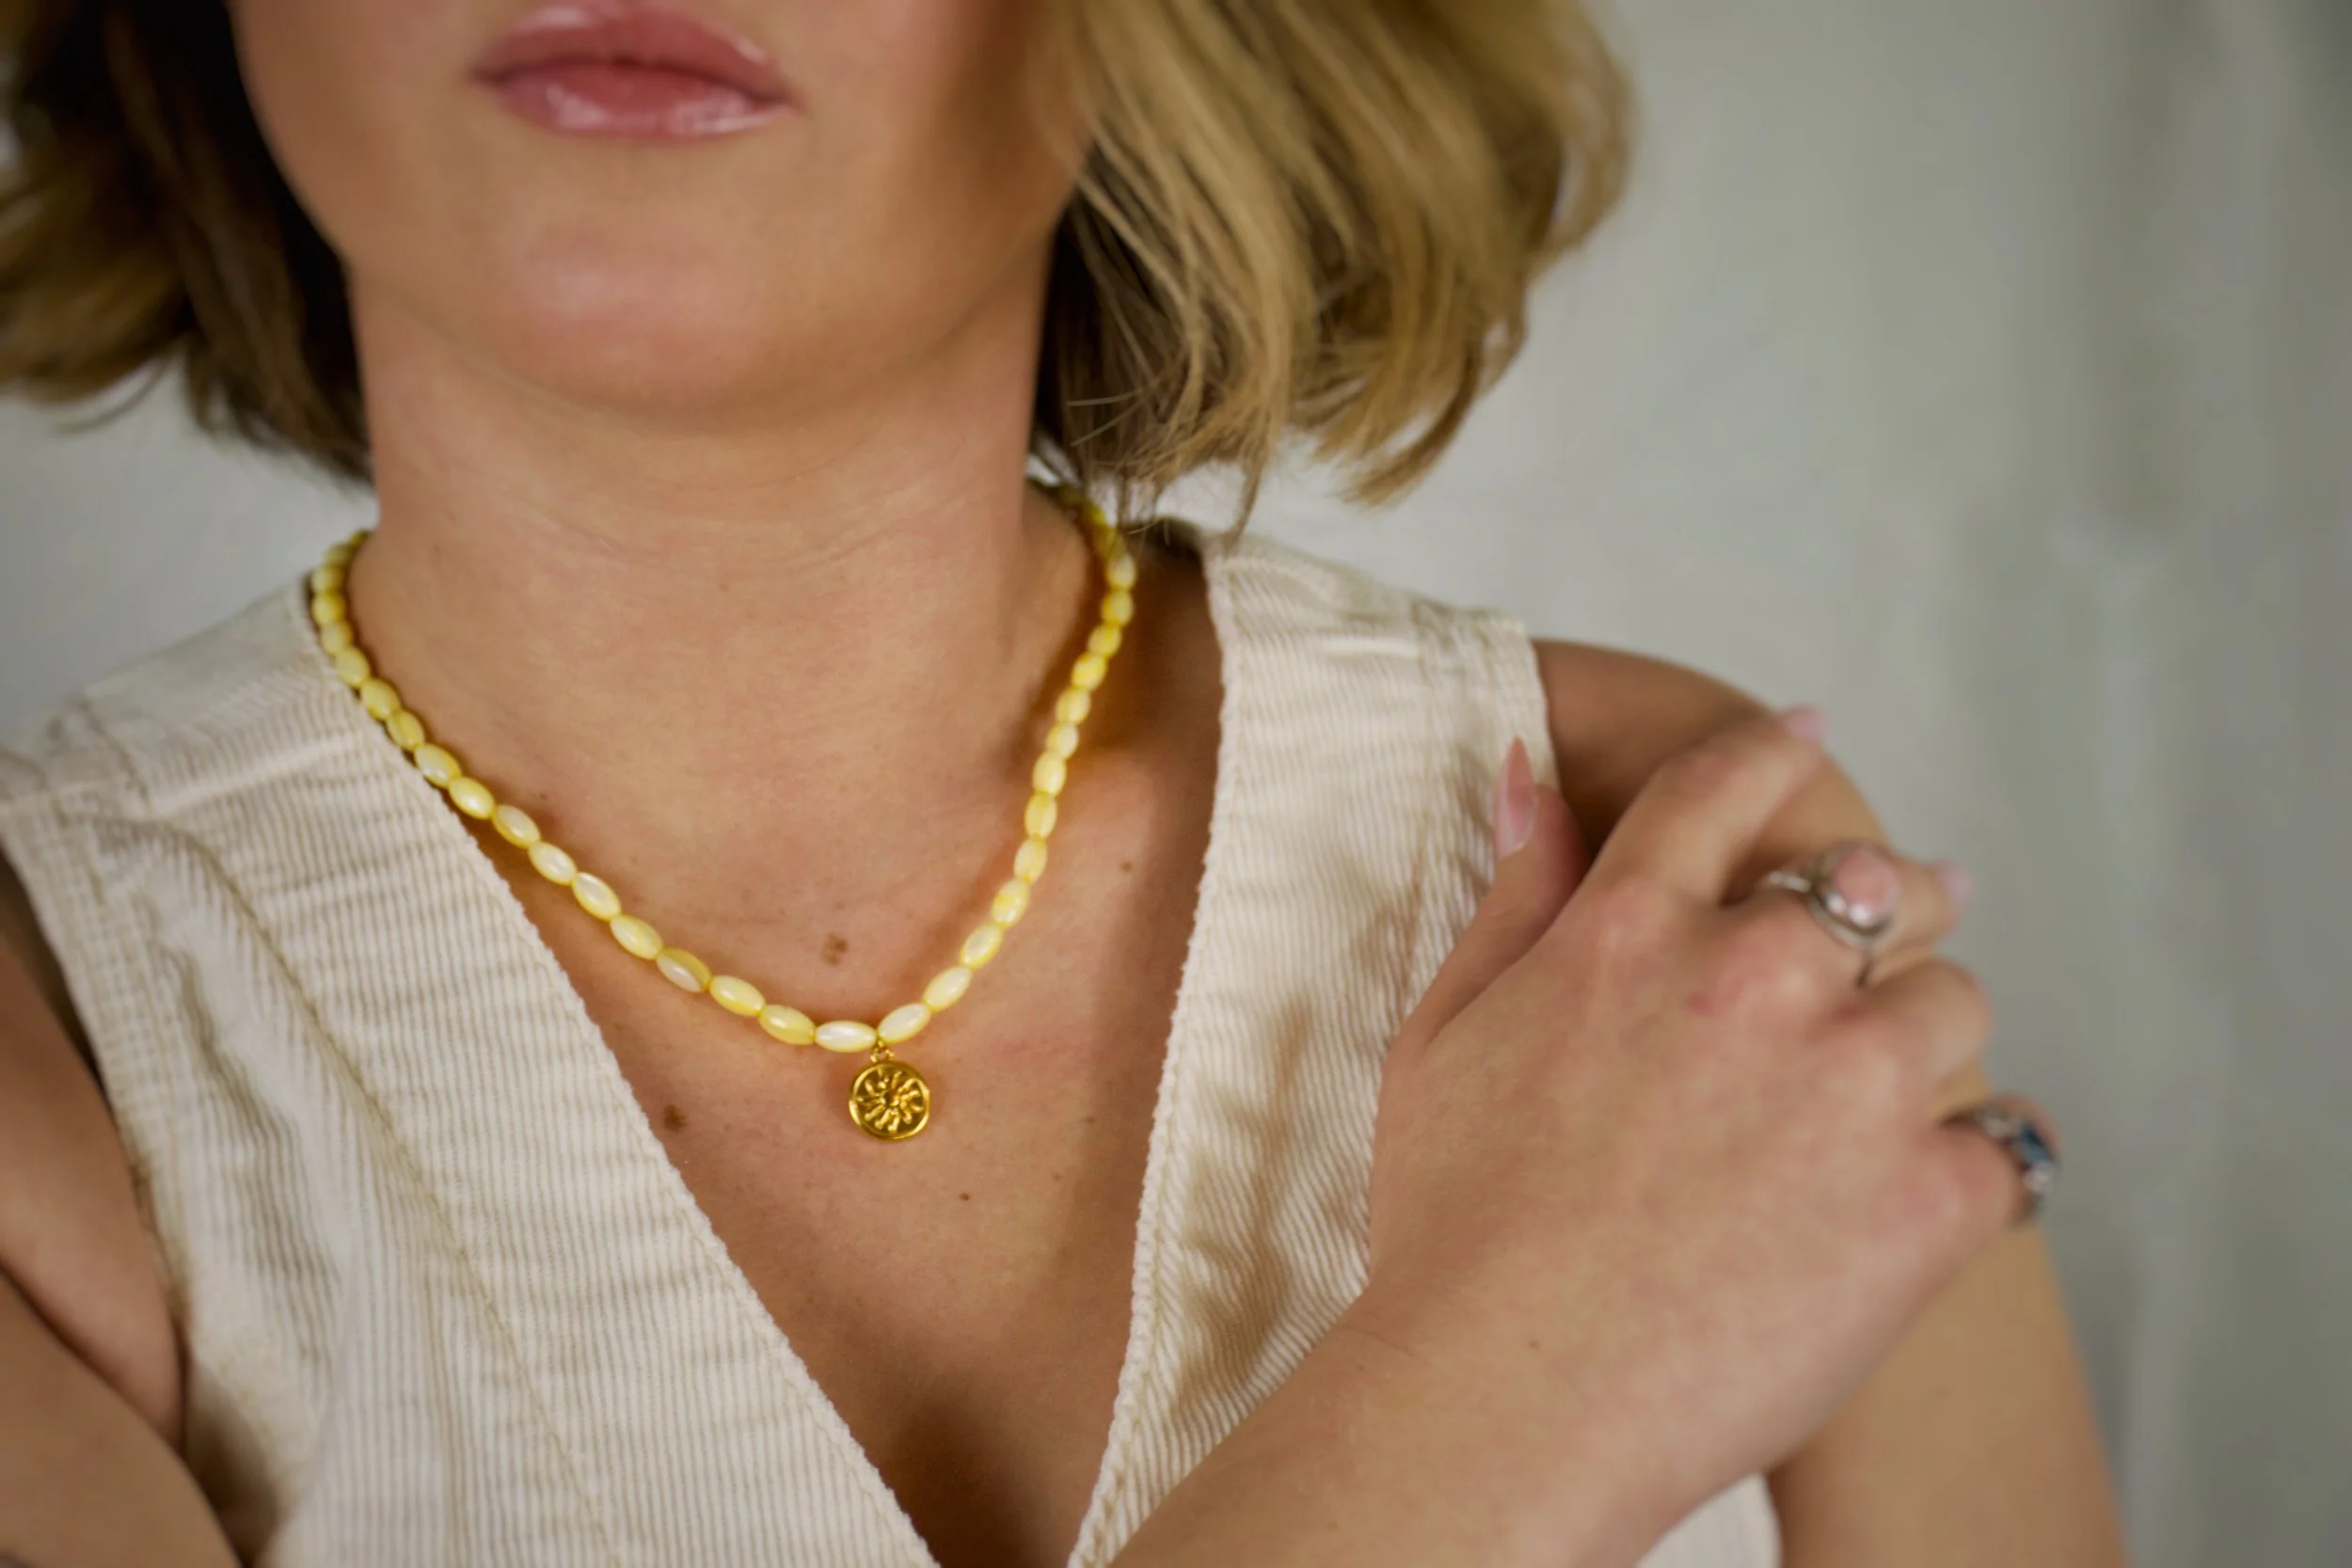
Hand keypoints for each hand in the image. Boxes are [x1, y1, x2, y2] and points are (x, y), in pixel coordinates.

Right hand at [1350, 709, 2049, 1557]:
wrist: (1508, 1397)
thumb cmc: (1453, 1226)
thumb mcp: (1444, 1034)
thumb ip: (1514, 896)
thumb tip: (1527, 772)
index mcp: (1632, 927)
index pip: (1725, 786)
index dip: (1771, 751)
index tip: (1806, 738)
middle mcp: (1755, 978)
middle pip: (1878, 885)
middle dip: (1892, 897)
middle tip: (1904, 923)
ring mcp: (1852, 1086)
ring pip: (1956, 1005)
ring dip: (1924, 1039)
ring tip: (1888, 1099)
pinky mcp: (1927, 1200)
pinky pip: (2008, 1144)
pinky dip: (1982, 1165)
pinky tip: (1940, 1192)